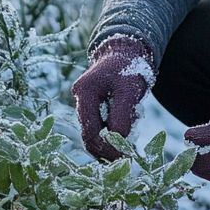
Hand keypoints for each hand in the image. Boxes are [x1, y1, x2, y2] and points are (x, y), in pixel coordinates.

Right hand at [72, 36, 154, 159]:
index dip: (105, 148)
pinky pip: (98, 125)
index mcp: (84, 92)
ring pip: (93, 131)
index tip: (123, 157)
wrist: (127, 51)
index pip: (89, 130)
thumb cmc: (129, 68)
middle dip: (106, 148)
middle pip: (88, 134)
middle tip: (125, 159)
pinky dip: (111, 133)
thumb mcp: (129, 92)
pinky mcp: (92, 104)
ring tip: (127, 144)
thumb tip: (117, 143)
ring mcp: (84, 101)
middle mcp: (79, 98)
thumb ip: (121, 117)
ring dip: (109, 142)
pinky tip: (125, 133)